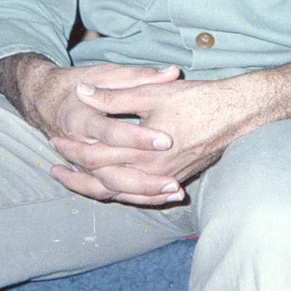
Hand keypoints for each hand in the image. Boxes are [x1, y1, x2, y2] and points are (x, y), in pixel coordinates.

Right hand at [0, 55, 184, 205]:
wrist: (45, 100)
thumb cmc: (79, 83)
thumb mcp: (107, 73)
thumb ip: (139, 76)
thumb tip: (172, 72)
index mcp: (81, 118)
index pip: (111, 132)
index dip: (138, 137)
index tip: (166, 140)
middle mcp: (79, 146)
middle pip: (108, 170)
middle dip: (143, 178)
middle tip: (174, 180)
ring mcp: (82, 163)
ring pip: (108, 188)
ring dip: (142, 193)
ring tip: (174, 191)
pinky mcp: (88, 172)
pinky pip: (108, 192)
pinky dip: (133, 197)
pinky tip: (161, 197)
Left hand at [48, 76, 260, 200]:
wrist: (235, 114)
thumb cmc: (195, 99)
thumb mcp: (150, 92)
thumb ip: (113, 97)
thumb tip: (83, 93)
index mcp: (142, 152)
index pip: (95, 156)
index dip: (72, 149)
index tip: (55, 140)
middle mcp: (152, 174)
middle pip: (103, 181)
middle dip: (76, 172)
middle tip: (55, 164)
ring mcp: (165, 182)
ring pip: (121, 194)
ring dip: (94, 188)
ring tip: (74, 181)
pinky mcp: (176, 182)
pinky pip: (141, 198)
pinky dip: (122, 195)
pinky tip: (113, 190)